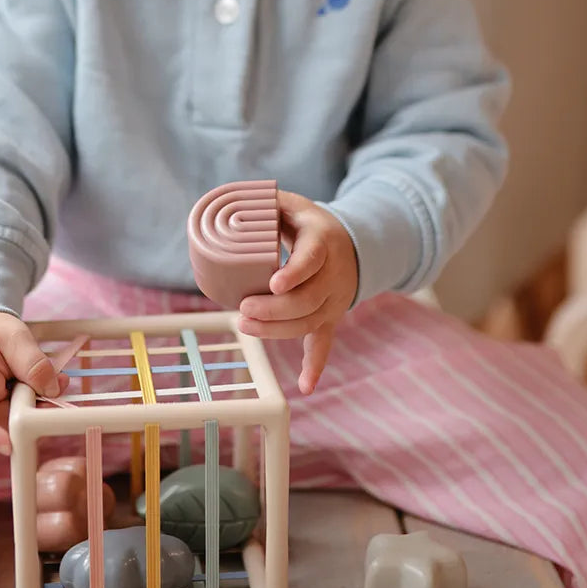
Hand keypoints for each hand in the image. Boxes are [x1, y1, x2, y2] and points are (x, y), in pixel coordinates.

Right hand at [0, 310, 67, 454]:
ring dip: (38, 406)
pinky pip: (20, 415)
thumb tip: (53, 390)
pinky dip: (36, 402)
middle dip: (33, 414)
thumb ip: (33, 362)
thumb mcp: (13, 336)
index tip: (10, 445)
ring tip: (51, 379)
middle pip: (2, 424)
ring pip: (15, 422)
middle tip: (55, 389)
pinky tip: (44, 384)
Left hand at [237, 191, 358, 395]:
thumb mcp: (293, 203)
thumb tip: (235, 203)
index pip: (311, 259)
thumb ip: (266, 201)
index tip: (273, 283)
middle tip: (243, 309)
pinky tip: (305, 386)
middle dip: (273, 309)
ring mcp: (333, 300)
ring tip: (246, 325)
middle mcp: (333, 274)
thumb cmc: (308, 223)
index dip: (294, 272)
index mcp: (322, 241)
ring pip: (309, 322)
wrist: (351, 243)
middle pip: (307, 299)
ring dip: (277, 331)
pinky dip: (315, 365)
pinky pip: (325, 343)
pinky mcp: (330, 317)